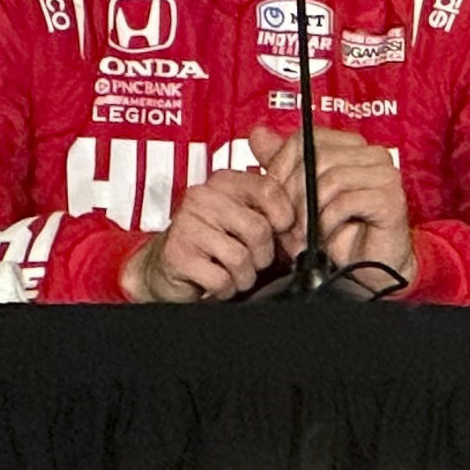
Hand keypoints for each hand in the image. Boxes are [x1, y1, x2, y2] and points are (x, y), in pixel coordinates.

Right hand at [119, 158, 298, 301]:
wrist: (163, 268)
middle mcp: (202, 197)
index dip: (285, 215)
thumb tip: (306, 224)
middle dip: (263, 254)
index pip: (269, 188)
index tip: (285, 231)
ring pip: (241, 256)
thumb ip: (271, 210)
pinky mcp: (177, 254)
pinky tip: (217, 282)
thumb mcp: (242, 217)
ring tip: (234, 272)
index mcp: (224, 181)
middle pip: (259, 227)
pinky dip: (226, 288)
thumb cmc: (211, 242)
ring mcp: (186, 225)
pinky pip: (221, 277)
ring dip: (244, 275)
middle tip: (254, 260)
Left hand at [256, 123, 414, 280]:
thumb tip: (258, 134)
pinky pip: (346, 201)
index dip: (282, 167)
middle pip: (317, 158)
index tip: (273, 195)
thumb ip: (281, 166)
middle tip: (287, 222)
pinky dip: (327, 223)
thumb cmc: (334, 236)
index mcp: (351, 148)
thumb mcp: (297, 200)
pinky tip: (324, 237)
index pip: (307, 139)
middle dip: (293, 194)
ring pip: (331, 178)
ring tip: (303, 234)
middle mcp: (372, 154)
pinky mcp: (391, 199)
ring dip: (308, 213)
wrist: (363, 271)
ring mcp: (385, 174)